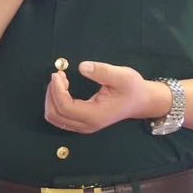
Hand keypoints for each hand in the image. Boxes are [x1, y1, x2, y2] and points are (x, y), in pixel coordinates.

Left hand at [44, 61, 170, 134]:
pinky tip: (63, 88)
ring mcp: (84, 126)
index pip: (65, 107)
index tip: (58, 73)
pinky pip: (60, 117)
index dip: (57, 90)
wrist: (141, 102)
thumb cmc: (133, 88)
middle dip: (51, 94)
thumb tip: (82, 67)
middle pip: (55, 115)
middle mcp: (87, 124)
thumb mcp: (123, 76)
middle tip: (59, 75)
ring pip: (55, 118)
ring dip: (52, 98)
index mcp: (95, 115)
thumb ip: (102, 71)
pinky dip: (56, 102)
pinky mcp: (82, 122)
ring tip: (60, 80)